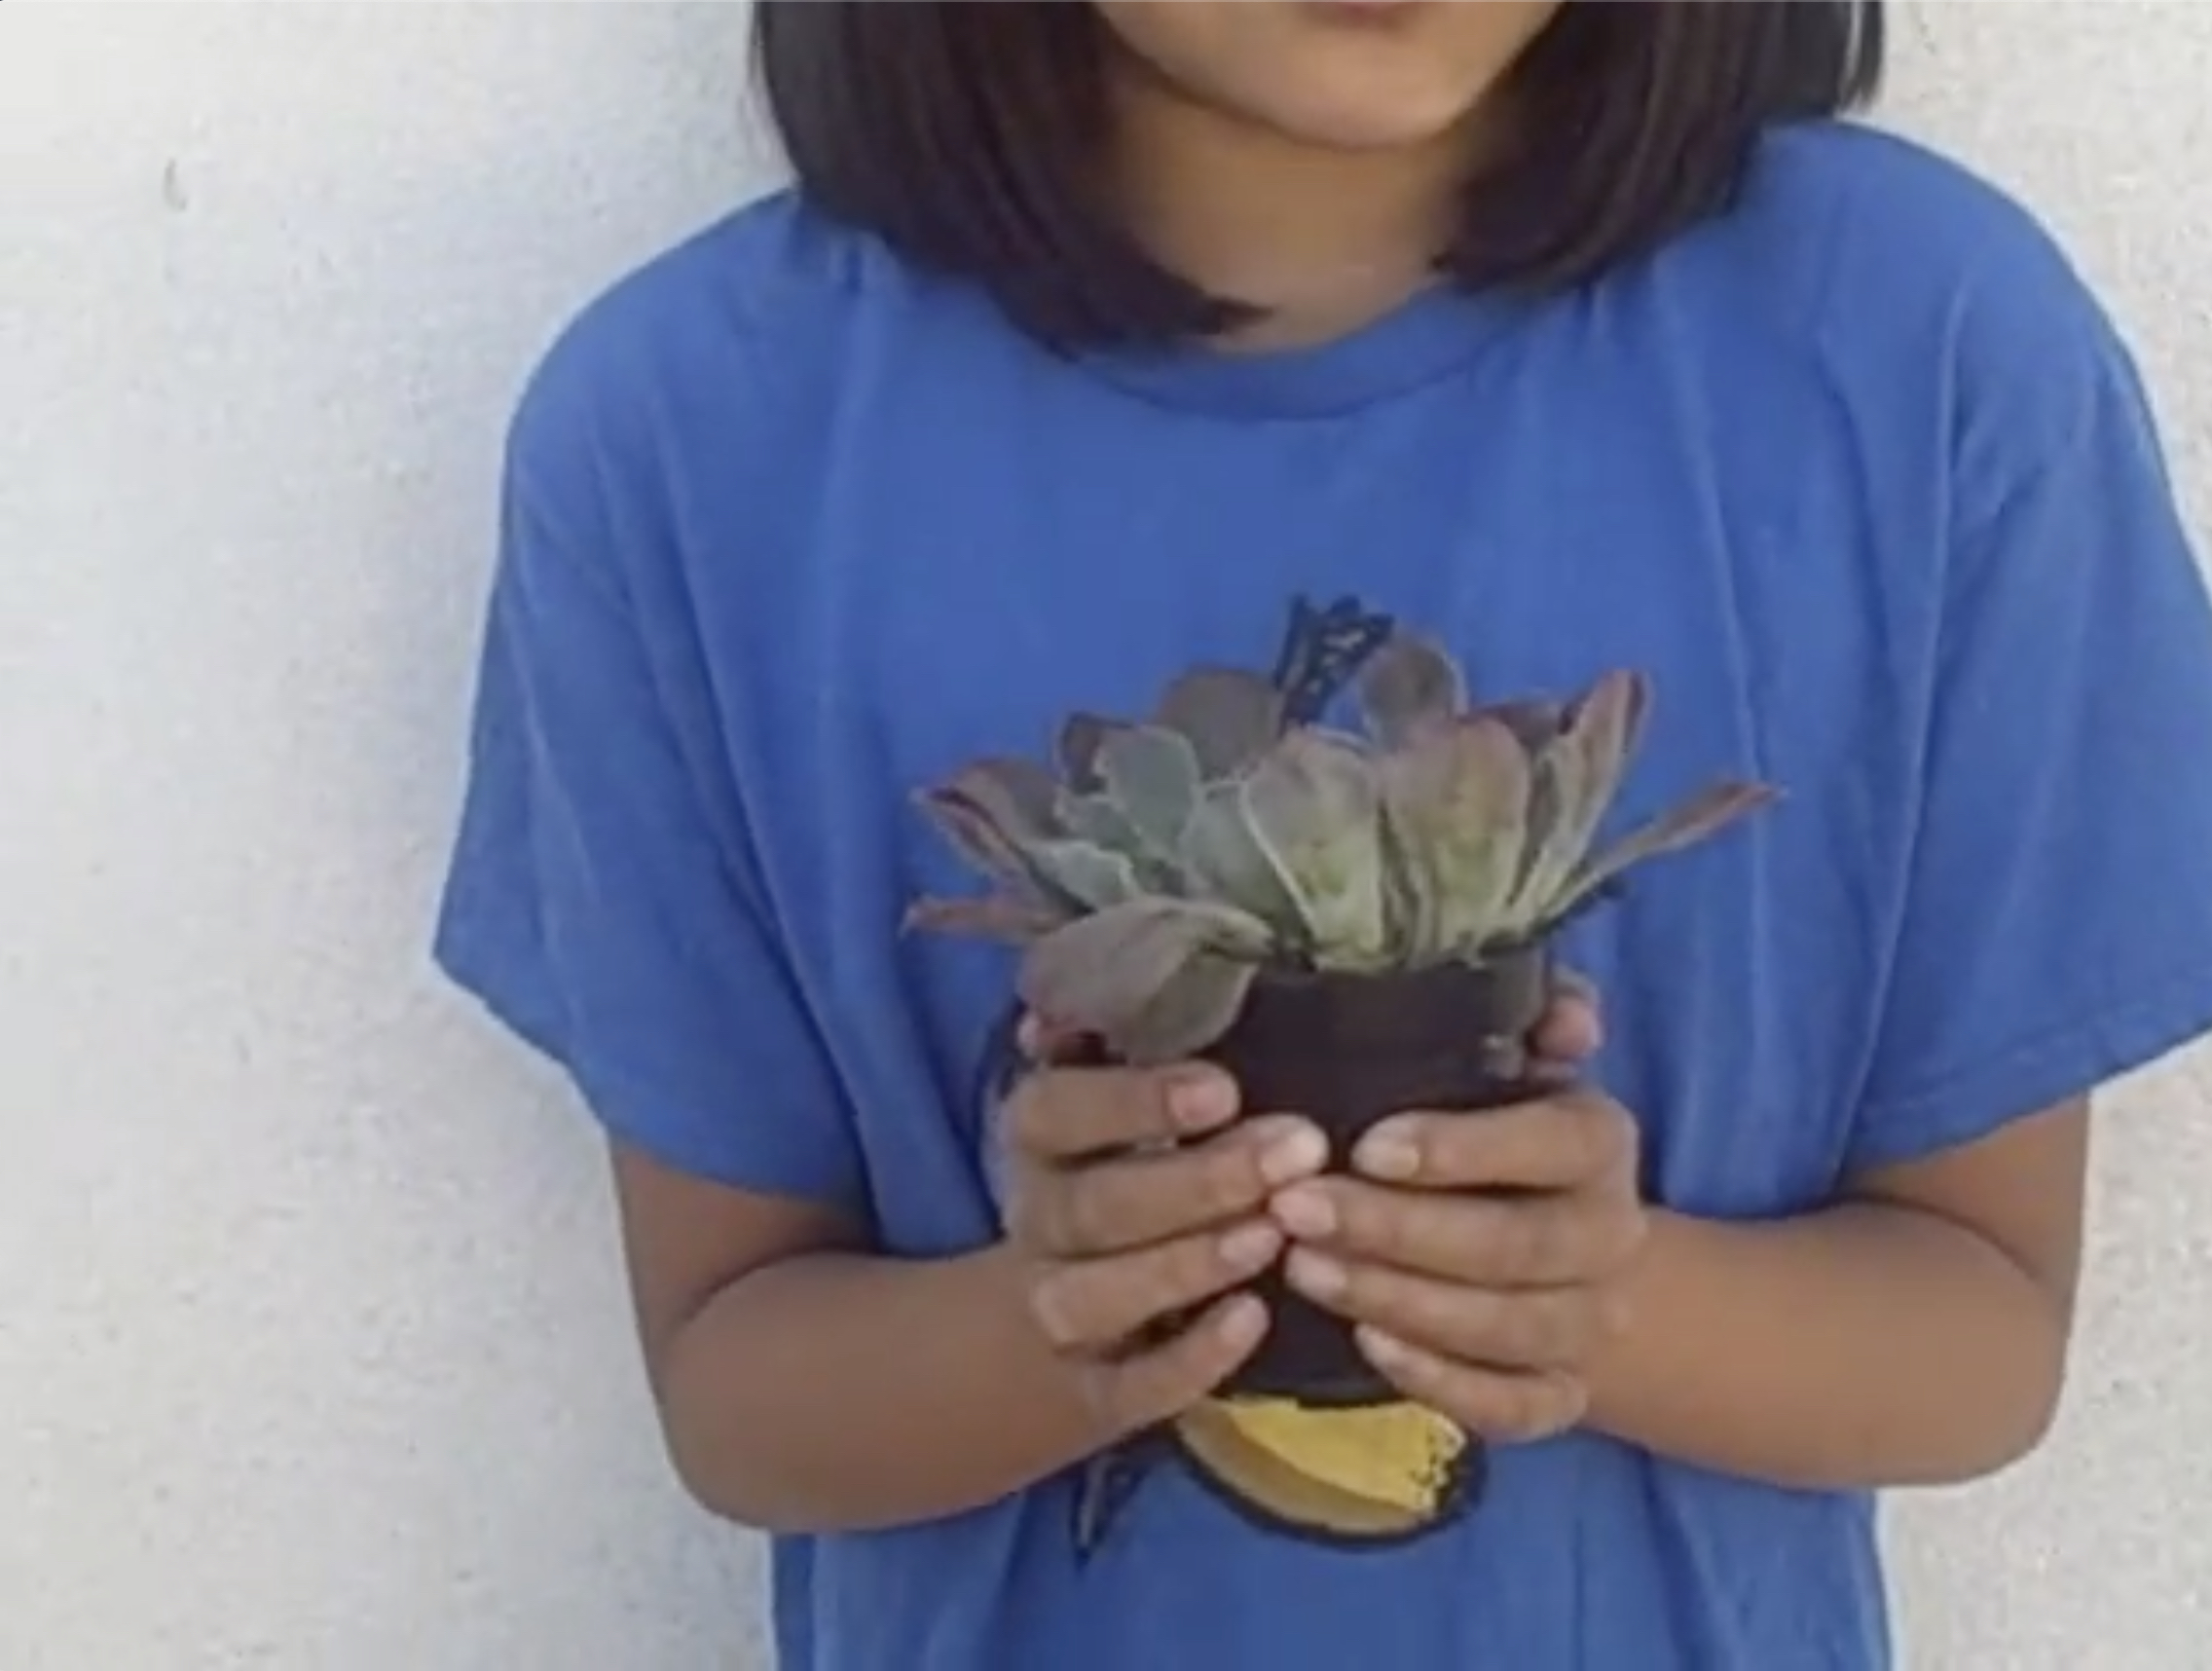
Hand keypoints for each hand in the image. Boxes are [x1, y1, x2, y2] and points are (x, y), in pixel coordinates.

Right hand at [995, 1027, 1328, 1441]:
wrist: (1059, 1299)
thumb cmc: (1121, 1162)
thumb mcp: (1115, 1096)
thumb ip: (1122, 1043)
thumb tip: (1097, 998)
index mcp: (1035, 1138)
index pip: (1056, 1113)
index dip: (1132, 1103)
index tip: (1223, 1088)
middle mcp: (1036, 1223)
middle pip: (1090, 1208)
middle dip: (1194, 1182)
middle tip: (1295, 1150)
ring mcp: (1058, 1307)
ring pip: (1094, 1296)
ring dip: (1184, 1265)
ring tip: (1271, 1234)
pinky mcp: (1094, 1386)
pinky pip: (1128, 1386)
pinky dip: (1188, 1359)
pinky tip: (1254, 1319)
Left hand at [1268, 982, 1645, 1443]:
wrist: (1572, 1245)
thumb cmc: (1507, 1128)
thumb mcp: (1518, 1060)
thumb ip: (1536, 1016)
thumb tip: (1564, 1012)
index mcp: (1600, 1142)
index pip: (1550, 1146)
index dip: (1461, 1149)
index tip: (1366, 1146)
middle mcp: (1609, 1237)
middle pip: (1513, 1248)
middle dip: (1396, 1232)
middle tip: (1296, 1208)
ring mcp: (1589, 1324)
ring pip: (1503, 1330)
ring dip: (1396, 1301)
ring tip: (1303, 1266)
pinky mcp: (1561, 1393)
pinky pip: (1510, 1406)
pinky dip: (1441, 1383)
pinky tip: (1368, 1344)